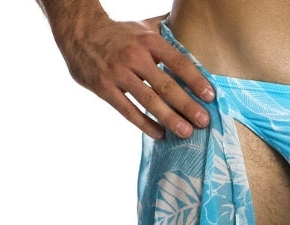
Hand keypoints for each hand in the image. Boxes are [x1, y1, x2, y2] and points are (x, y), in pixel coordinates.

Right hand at [56, 12, 213, 138]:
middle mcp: (135, 57)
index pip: (177, 61)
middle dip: (186, 105)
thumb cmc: (119, 33)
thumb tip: (190, 24)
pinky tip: (160, 134)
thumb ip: (167, 31)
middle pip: (165, 85)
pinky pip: (129, 111)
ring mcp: (118, 74)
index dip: (195, 79)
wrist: (79, 32)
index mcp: (148, 41)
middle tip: (203, 121)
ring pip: (148, 101)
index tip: (210, 96)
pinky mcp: (105, 89)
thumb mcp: (143, 26)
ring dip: (169, 118)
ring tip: (186, 132)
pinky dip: (145, 124)